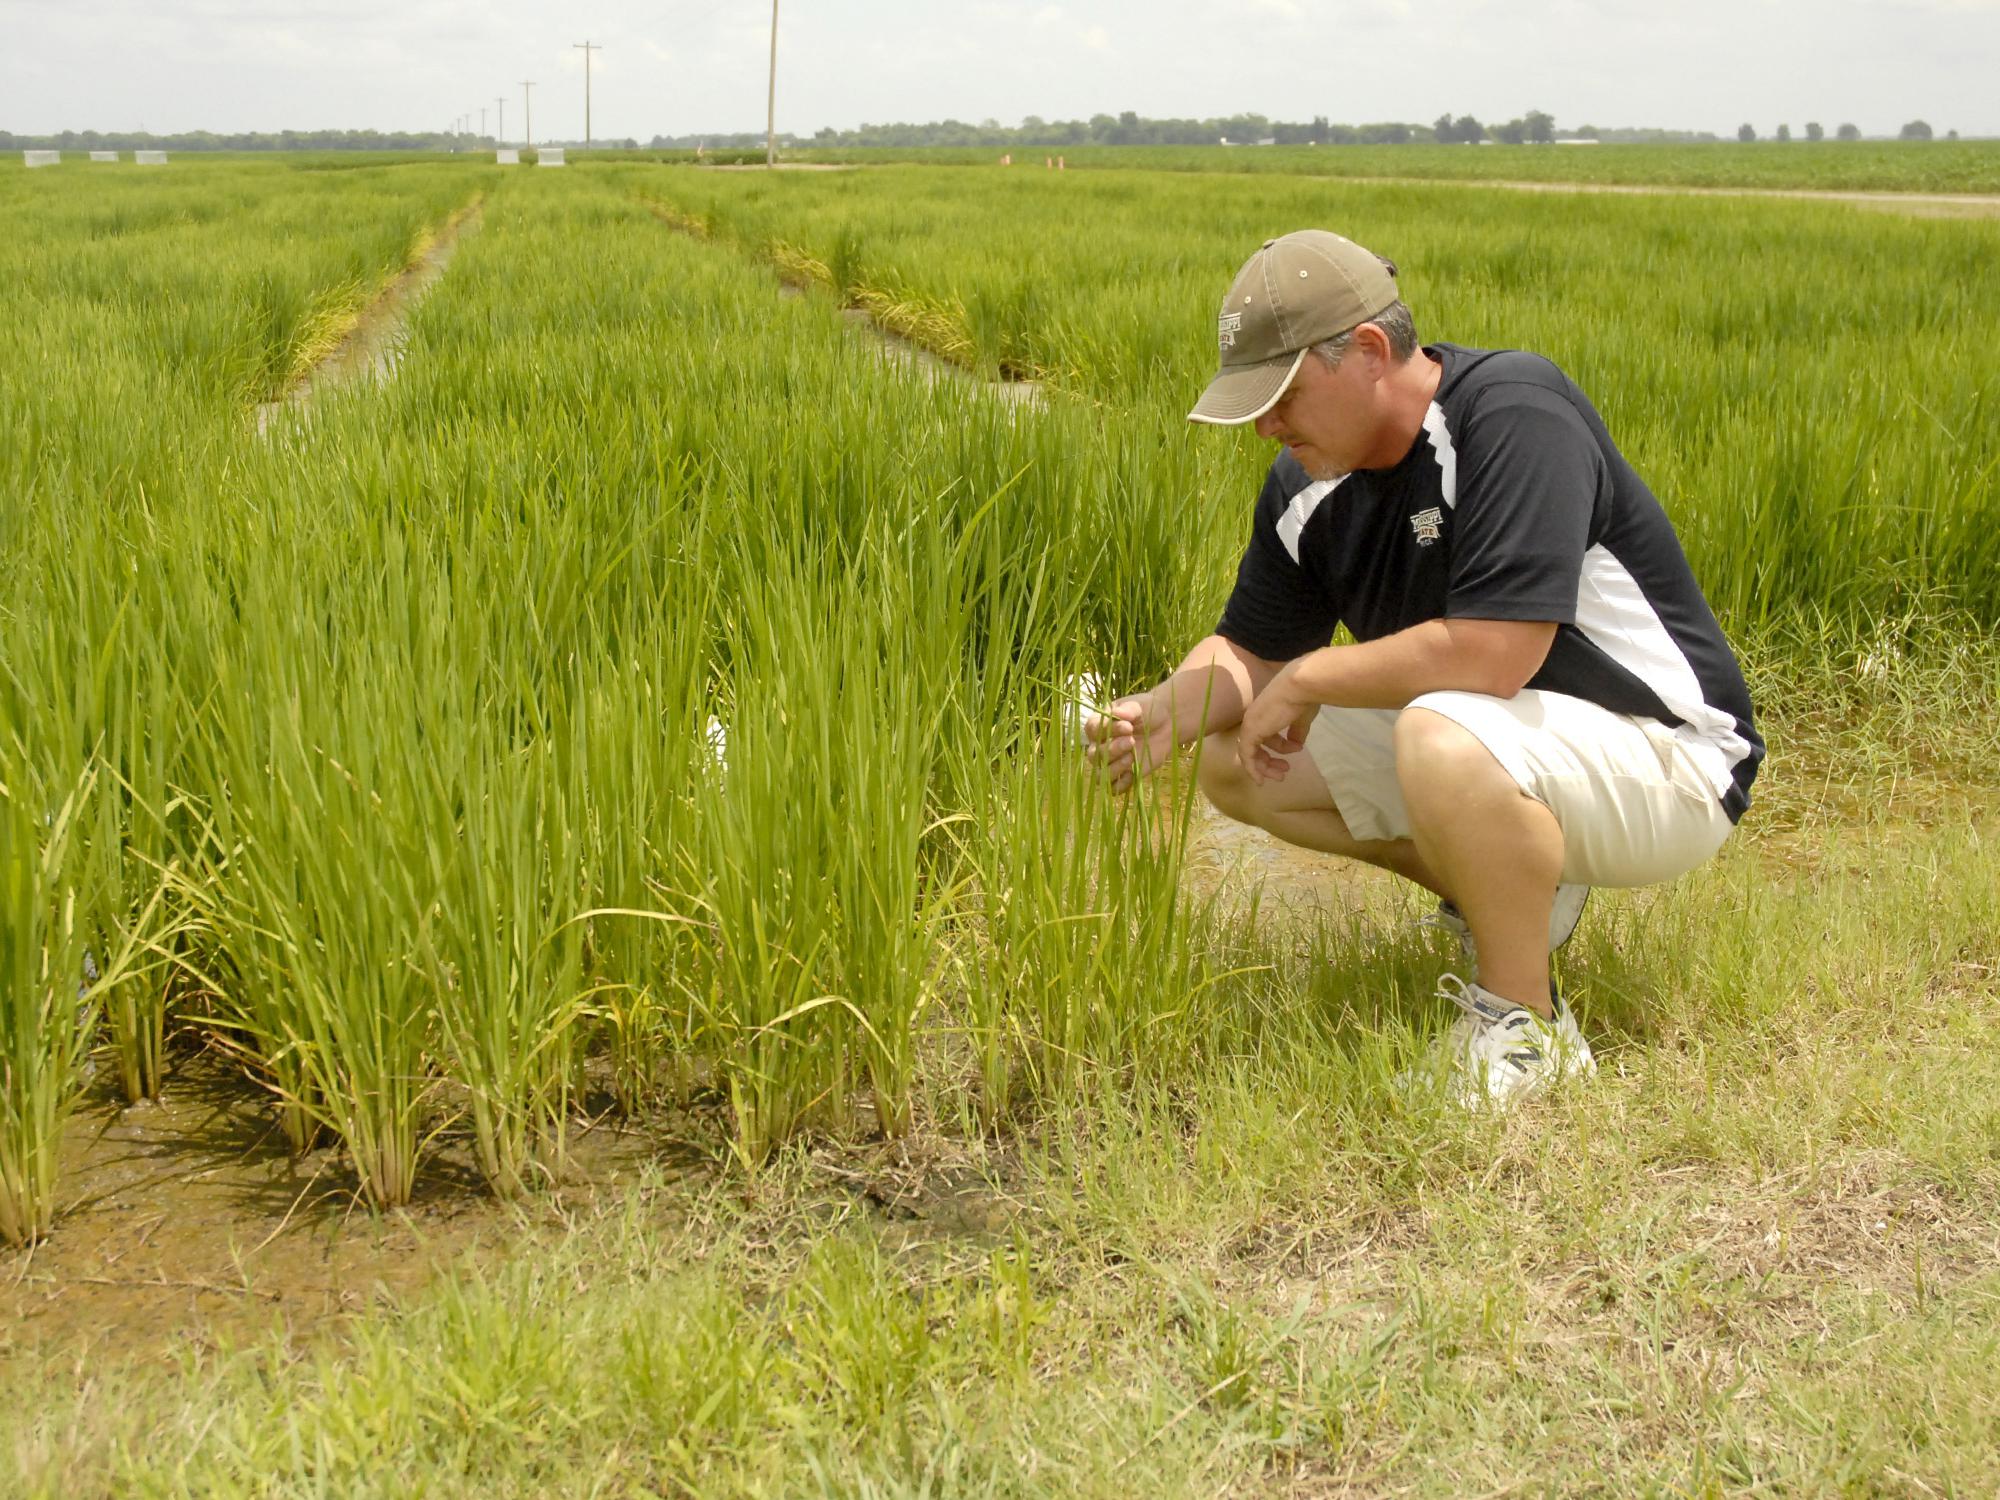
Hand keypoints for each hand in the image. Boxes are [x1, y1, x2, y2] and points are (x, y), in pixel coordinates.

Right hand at [1081, 692, 1171, 793]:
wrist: (1166, 724)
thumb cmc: (1148, 712)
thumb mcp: (1139, 706)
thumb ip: (1128, 709)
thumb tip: (1117, 714)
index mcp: (1098, 726)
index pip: (1092, 730)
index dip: (1107, 730)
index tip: (1128, 726)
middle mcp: (1099, 746)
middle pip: (1094, 755)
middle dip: (1112, 749)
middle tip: (1132, 741)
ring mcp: (1110, 762)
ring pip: (1100, 774)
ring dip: (1115, 768)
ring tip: (1132, 757)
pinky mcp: (1123, 775)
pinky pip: (1113, 788)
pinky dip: (1121, 784)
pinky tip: (1133, 773)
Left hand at [1235, 666, 1315, 783]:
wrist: (1300, 686)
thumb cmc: (1303, 698)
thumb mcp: (1301, 719)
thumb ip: (1296, 732)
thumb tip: (1297, 744)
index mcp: (1264, 712)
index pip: (1265, 734)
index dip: (1279, 746)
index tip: (1297, 750)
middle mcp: (1253, 718)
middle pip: (1255, 745)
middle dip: (1270, 760)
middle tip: (1285, 771)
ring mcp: (1250, 724)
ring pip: (1250, 753)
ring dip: (1265, 767)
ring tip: (1281, 775)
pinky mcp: (1250, 732)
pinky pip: (1246, 756)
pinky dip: (1252, 769)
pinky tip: (1261, 780)